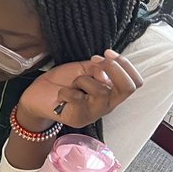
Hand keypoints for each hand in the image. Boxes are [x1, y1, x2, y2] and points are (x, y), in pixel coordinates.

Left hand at [18, 50, 143, 131]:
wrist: (37, 95)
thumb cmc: (63, 81)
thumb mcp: (83, 69)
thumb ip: (97, 68)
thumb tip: (105, 71)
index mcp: (111, 92)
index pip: (135, 82)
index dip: (126, 65)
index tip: (107, 53)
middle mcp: (107, 105)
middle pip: (127, 89)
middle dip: (114, 69)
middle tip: (94, 61)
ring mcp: (94, 113)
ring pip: (100, 91)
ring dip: (82, 79)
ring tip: (72, 83)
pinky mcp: (78, 118)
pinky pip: (77, 98)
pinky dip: (66, 90)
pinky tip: (61, 95)